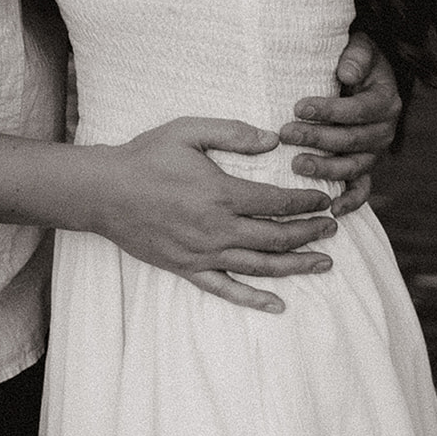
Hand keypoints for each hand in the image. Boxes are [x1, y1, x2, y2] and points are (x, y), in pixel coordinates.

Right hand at [93, 117, 337, 312]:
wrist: (104, 192)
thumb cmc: (145, 156)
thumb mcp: (188, 130)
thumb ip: (233, 133)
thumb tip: (272, 139)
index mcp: (221, 193)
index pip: (277, 201)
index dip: (306, 202)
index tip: (325, 199)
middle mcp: (217, 229)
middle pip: (277, 237)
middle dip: (310, 233)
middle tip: (333, 229)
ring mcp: (203, 253)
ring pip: (261, 266)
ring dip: (296, 266)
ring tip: (324, 263)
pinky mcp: (187, 269)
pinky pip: (227, 290)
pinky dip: (254, 300)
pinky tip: (277, 305)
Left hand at [279, 32, 401, 216]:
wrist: (364, 76)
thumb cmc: (355, 60)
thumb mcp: (361, 47)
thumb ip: (356, 55)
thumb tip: (347, 72)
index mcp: (385, 101)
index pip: (358, 110)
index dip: (329, 110)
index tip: (298, 106)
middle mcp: (384, 130)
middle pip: (351, 140)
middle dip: (317, 138)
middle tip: (286, 134)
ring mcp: (375, 152)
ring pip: (354, 167)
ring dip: (325, 168)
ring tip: (296, 165)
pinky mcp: (365, 167)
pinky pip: (362, 189)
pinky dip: (350, 202)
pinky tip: (332, 210)